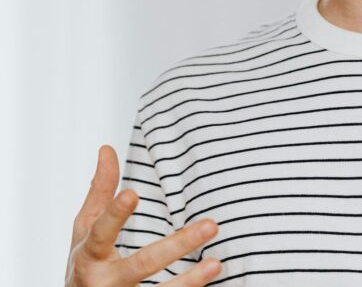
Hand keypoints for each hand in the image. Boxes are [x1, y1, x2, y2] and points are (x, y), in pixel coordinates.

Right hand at [65, 145, 221, 285]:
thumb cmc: (86, 263)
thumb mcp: (85, 230)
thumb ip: (100, 192)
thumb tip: (107, 148)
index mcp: (89, 256)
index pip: (102, 233)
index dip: (115, 215)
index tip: (132, 193)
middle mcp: (103, 283)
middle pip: (141, 265)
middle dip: (177, 246)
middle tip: (211, 225)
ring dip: (189, 282)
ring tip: (216, 263)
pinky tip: (210, 280)